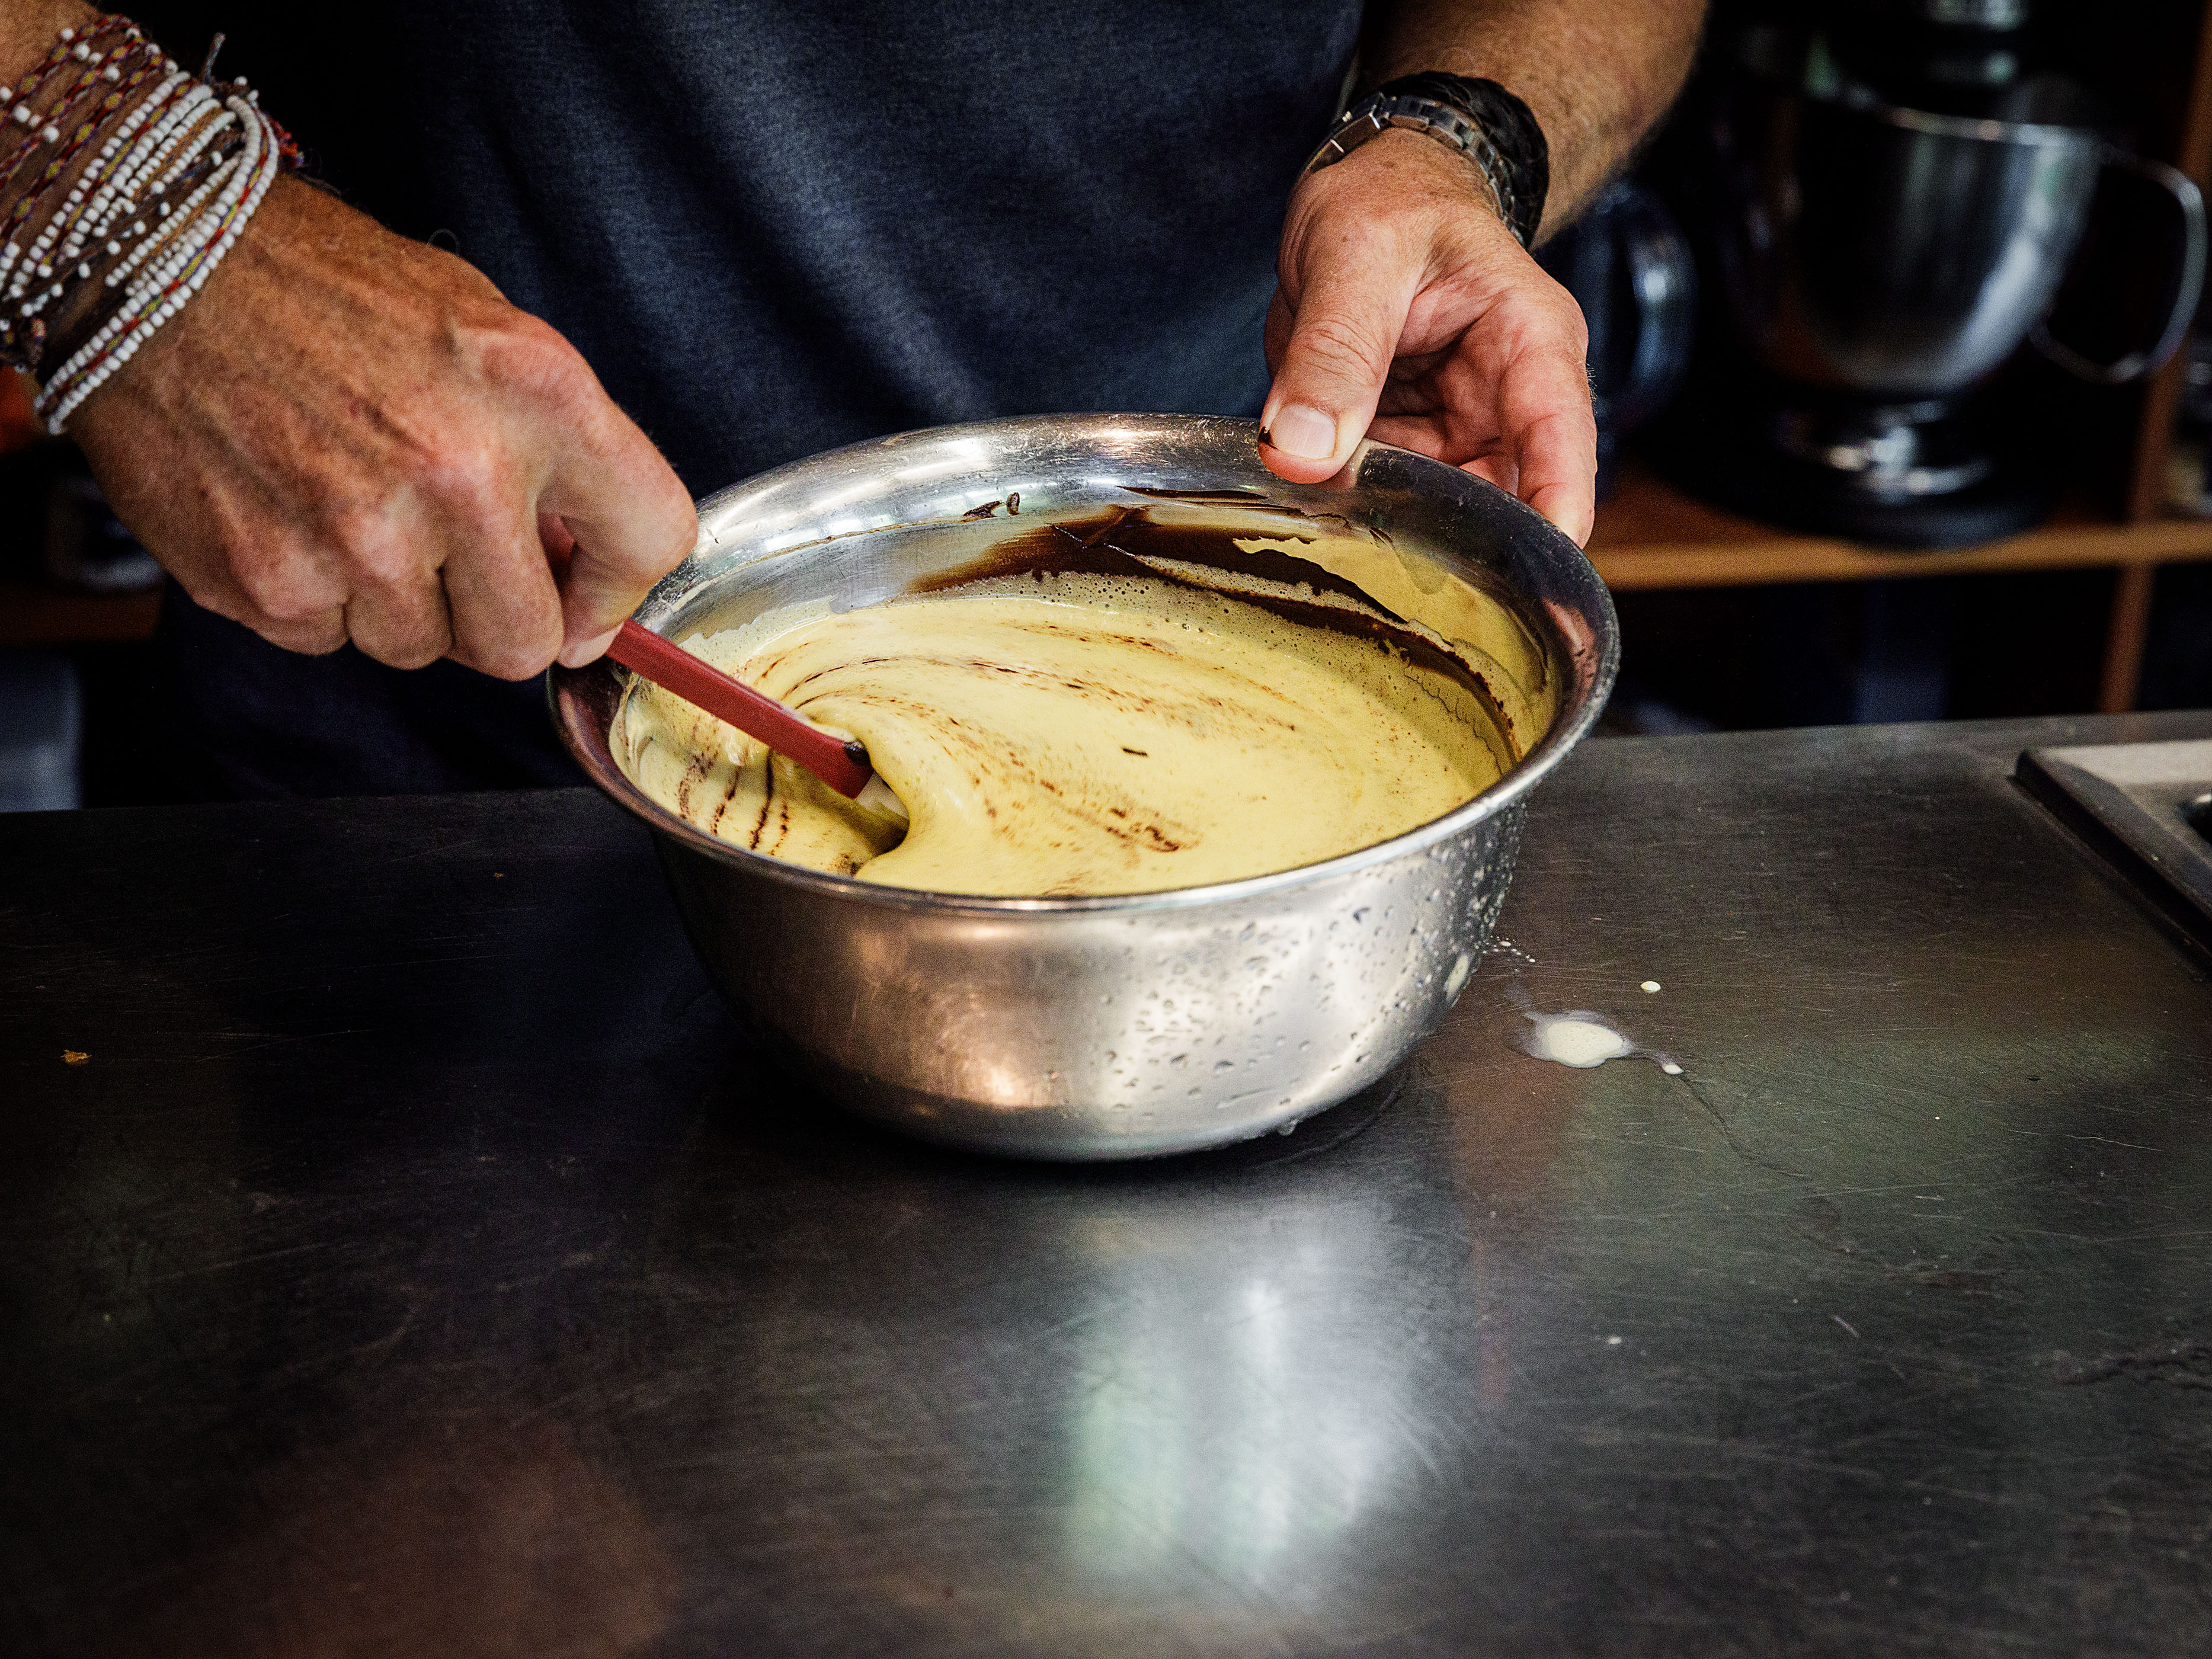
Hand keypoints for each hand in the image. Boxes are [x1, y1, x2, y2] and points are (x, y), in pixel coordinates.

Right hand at [67, 176, 696, 676]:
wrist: (161, 258)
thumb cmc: (330, 292)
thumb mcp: (485, 332)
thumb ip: (555, 452)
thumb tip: (583, 581)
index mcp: (534, 393)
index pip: (650, 536)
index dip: (621, 585)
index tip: (588, 591)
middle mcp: (458, 471)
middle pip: (524, 642)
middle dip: (495, 614)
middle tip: (451, 551)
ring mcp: (359, 538)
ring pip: (419, 648)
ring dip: (398, 600)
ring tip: (352, 502)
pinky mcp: (270, 584)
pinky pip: (328, 641)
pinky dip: (316, 594)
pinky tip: (291, 510)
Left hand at [1259, 129, 1597, 545]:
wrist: (1370, 193)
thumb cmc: (1391, 201)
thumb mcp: (1358, 256)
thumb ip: (1334, 352)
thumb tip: (1301, 450)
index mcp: (1529, 343)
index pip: (1559, 438)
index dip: (1554, 512)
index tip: (1538, 585)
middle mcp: (1505, 402)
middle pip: (1504, 501)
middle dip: (1458, 548)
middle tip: (1392, 579)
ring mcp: (1455, 434)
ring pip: (1440, 515)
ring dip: (1393, 536)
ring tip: (1341, 549)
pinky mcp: (1406, 451)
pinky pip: (1384, 500)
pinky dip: (1351, 514)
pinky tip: (1315, 526)